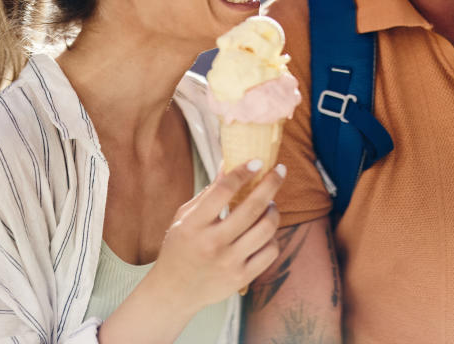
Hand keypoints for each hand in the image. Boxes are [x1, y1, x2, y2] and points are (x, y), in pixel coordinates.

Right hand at [148, 159, 284, 312]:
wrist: (174, 291)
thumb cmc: (179, 248)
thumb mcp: (183, 218)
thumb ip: (207, 194)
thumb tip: (228, 165)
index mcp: (193, 225)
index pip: (223, 191)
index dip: (243, 172)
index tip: (257, 161)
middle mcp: (212, 243)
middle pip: (252, 208)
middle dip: (271, 184)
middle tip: (279, 171)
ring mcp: (229, 262)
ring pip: (266, 229)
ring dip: (273, 210)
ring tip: (269, 204)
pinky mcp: (241, 278)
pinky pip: (270, 252)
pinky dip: (272, 237)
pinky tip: (264, 231)